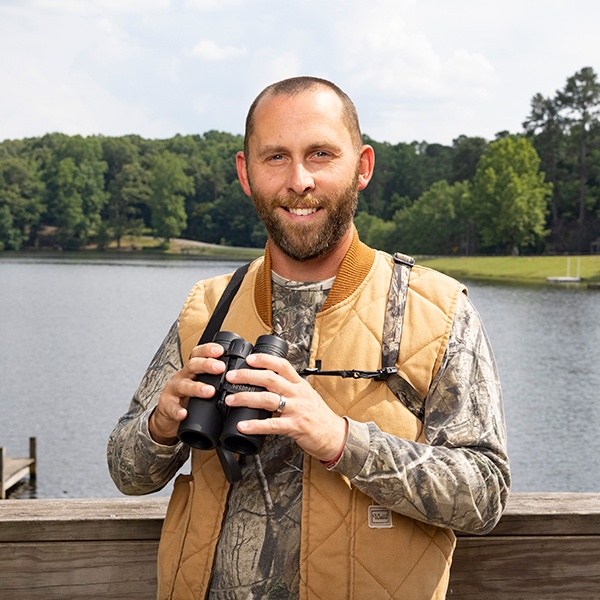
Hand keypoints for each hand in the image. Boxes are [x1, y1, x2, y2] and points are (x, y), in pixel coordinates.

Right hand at [148, 342, 225, 444]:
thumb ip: (216, 380)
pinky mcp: (166, 405)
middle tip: (220, 368)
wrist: (168, 416)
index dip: (208, 350)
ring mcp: (173, 390)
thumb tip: (241, 377)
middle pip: (192, 365)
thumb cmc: (189, 398)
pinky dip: (177, 410)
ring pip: (183, 385)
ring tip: (209, 392)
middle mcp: (182, 376)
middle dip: (206, 365)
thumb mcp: (201, 384)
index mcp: (192, 370)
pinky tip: (184, 413)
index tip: (221, 350)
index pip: (198, 354)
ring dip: (197, 388)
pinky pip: (171, 407)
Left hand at [223, 353, 346, 461]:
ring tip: (231, 400)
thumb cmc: (318, 416)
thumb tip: (267, 381)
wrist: (334, 435)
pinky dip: (255, 425)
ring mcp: (297, 409)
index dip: (265, 360)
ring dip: (246, 398)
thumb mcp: (306, 395)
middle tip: (231, 376)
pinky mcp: (295, 426)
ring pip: (268, 399)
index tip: (249, 358)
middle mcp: (298, 393)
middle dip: (248, 376)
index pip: (282, 365)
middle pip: (270, 379)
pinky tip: (243, 425)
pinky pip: (272, 425)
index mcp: (299, 384)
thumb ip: (289, 387)